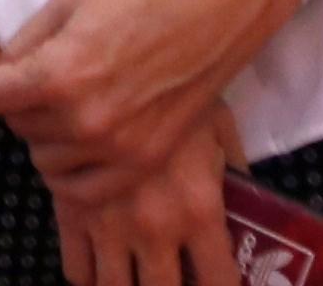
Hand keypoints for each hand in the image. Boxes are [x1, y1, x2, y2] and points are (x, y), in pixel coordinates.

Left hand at [0, 0, 300, 199]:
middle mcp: (86, 121)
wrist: (217, 3)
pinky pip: (82, 190)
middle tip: (38, 72)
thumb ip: (27, 44)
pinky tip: (80, 140)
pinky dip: (71, 170)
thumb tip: (1, 68)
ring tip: (65, 102)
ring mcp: (118, 149)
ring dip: (45, 133)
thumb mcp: (69, 2)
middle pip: (17, 126)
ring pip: (46, 160)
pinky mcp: (144, 162)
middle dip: (18, 98)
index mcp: (60, 74)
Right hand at [34, 106, 242, 285]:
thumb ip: (235, 171)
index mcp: (199, 210)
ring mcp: (109, 223)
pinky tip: (102, 260)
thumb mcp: (220, 127)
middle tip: (171, 273)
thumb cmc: (175, 87)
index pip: (219, 282)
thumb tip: (250, 199)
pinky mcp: (71, 212)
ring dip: (127, 285)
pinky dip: (91, 274)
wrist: (112, 60)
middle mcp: (155, 227)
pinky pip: (77, 269)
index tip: (217, 281)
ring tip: (135, 272)